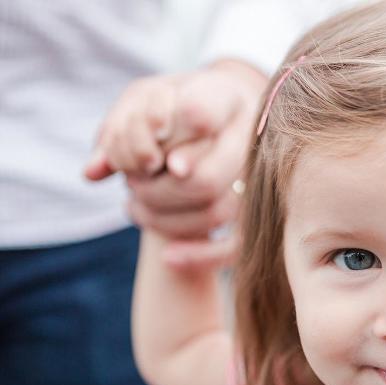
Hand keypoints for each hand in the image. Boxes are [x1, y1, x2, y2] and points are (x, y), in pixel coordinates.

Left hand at [85, 60, 266, 269]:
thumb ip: (119, 128)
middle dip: (157, 191)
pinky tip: (169, 257)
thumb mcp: (144, 99)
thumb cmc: (176, 103)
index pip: (199, 113)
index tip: (153, 159)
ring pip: (216, 212)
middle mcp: (250, 136)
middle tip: (134, 180)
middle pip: (205, 179)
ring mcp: (258, 174)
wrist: (223, 114)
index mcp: (222, 95)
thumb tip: (94, 172)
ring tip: (137, 204)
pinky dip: (202, 256)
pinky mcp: (259, 207)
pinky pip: (237, 244)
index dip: (173, 140)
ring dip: (166, 219)